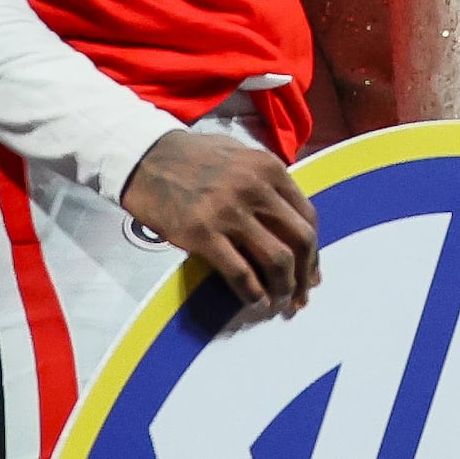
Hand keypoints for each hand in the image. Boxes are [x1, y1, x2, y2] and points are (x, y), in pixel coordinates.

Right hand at [119, 127, 316, 310]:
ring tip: (279, 302)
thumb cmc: (194, 156)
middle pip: (300, 240)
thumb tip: (289, 223)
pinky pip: (240, 272)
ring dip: (284, 287)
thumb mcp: (242, 157)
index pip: (308, 217)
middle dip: (305, 274)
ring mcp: (230, 212)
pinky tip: (255, 301)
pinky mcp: (203, 233)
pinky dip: (253, 292)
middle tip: (301, 294)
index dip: (314, 251)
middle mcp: (257, 189)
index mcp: (270, 169)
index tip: (311, 272)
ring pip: (277, 260)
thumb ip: (268, 184)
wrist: (146, 158)